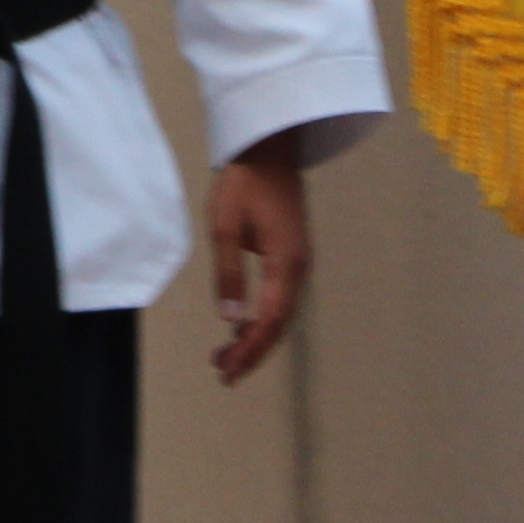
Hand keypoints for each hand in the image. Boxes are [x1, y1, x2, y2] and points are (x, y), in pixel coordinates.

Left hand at [205, 130, 313, 386]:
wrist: (269, 149)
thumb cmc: (243, 184)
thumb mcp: (225, 228)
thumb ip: (228, 274)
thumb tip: (229, 319)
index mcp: (285, 264)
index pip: (270, 321)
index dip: (250, 350)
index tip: (228, 369)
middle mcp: (299, 269)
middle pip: (279, 324)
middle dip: (252, 352)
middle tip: (223, 373)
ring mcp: (300, 262)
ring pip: (282, 314)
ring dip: (257, 337)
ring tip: (227, 357)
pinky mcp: (293, 255)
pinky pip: (282, 299)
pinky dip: (264, 319)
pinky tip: (242, 325)